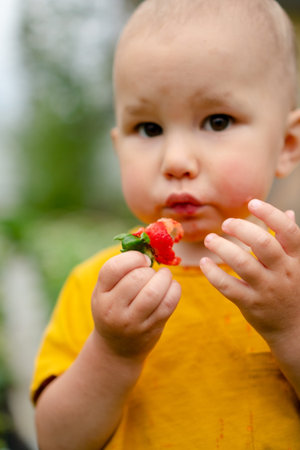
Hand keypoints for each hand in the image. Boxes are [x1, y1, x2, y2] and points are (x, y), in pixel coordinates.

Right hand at [92, 251, 180, 359]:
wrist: (117, 349)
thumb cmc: (115, 309)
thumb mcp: (107, 291)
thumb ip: (121, 269)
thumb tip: (147, 241)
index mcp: (100, 294)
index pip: (113, 268)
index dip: (132, 258)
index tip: (142, 260)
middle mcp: (112, 309)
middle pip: (136, 278)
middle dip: (149, 270)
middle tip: (152, 271)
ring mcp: (132, 322)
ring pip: (153, 292)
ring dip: (164, 278)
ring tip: (164, 276)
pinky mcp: (151, 329)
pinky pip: (168, 304)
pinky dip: (174, 290)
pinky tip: (171, 287)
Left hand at [200, 199, 299, 343]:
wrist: (294, 329)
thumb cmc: (293, 288)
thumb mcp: (298, 263)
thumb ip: (290, 240)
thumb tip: (288, 212)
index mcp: (297, 258)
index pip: (288, 231)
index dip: (270, 213)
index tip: (252, 203)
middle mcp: (284, 272)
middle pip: (263, 244)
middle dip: (241, 229)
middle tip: (225, 223)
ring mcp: (267, 289)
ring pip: (242, 264)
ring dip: (222, 247)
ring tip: (209, 239)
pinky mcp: (251, 304)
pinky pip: (228, 286)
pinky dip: (214, 273)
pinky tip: (205, 263)